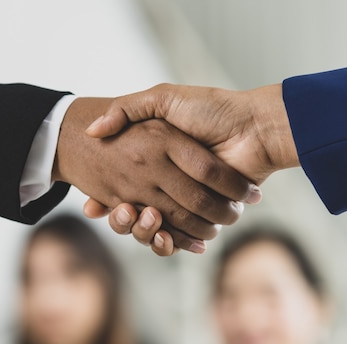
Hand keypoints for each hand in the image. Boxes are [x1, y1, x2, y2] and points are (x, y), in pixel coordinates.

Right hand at [52, 97, 255, 252]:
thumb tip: (93, 130)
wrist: (255, 126)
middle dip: (123, 220)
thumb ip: (128, 108)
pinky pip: (181, 236)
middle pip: (135, 213)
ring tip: (142, 219)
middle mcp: (169, 181)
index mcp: (156, 158)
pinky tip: (162, 236)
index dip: (105, 199)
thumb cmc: (212, 108)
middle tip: (120, 212)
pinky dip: (169, 242)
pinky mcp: (206, 214)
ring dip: (143, 232)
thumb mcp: (164, 98)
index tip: (90, 206)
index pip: (121, 186)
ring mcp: (187, 199)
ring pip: (154, 228)